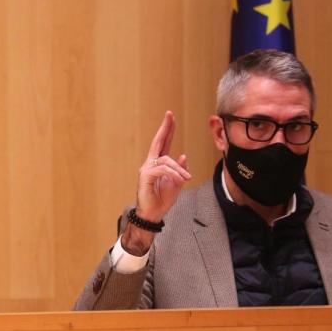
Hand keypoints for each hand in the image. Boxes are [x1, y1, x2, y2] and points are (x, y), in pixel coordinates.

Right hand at [121, 111, 191, 255]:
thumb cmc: (162, 200)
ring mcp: (146, 169)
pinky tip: (179, 180)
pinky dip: (173, 174)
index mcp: (158, 164)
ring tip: (186, 178)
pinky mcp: (145, 176)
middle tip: (170, 115)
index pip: (163, 144)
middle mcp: (150, 163)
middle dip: (165, 128)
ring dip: (179, 169)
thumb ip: (179, 170)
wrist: (152, 214)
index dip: (167, 130)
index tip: (170, 117)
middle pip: (158, 142)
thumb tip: (183, 155)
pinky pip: (163, 170)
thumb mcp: (176, 183)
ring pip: (167, 160)